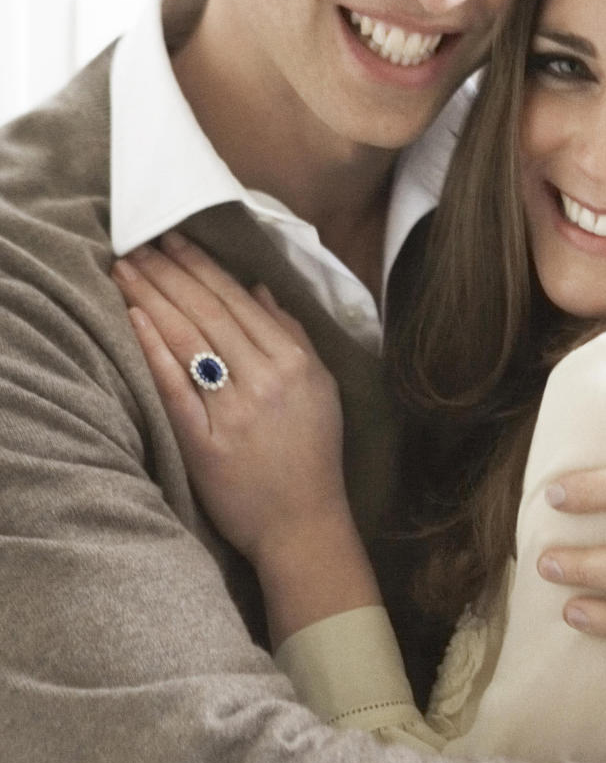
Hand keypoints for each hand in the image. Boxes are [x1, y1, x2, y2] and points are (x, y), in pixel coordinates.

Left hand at [113, 232, 379, 640]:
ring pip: (189, 340)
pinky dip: (155, 350)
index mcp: (295, 362)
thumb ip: (293, 335)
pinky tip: (135, 319)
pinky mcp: (206, 442)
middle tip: (140, 243)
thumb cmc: (313, 456)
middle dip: (170, 272)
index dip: (203, 267)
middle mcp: (266, 379)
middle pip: (209, 313)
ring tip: (127, 269)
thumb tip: (260, 289)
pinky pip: (176, 387)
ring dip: (154, 298)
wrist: (304, 523)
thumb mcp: (321, 388)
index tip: (175, 239)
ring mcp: (235, 411)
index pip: (239, 301)